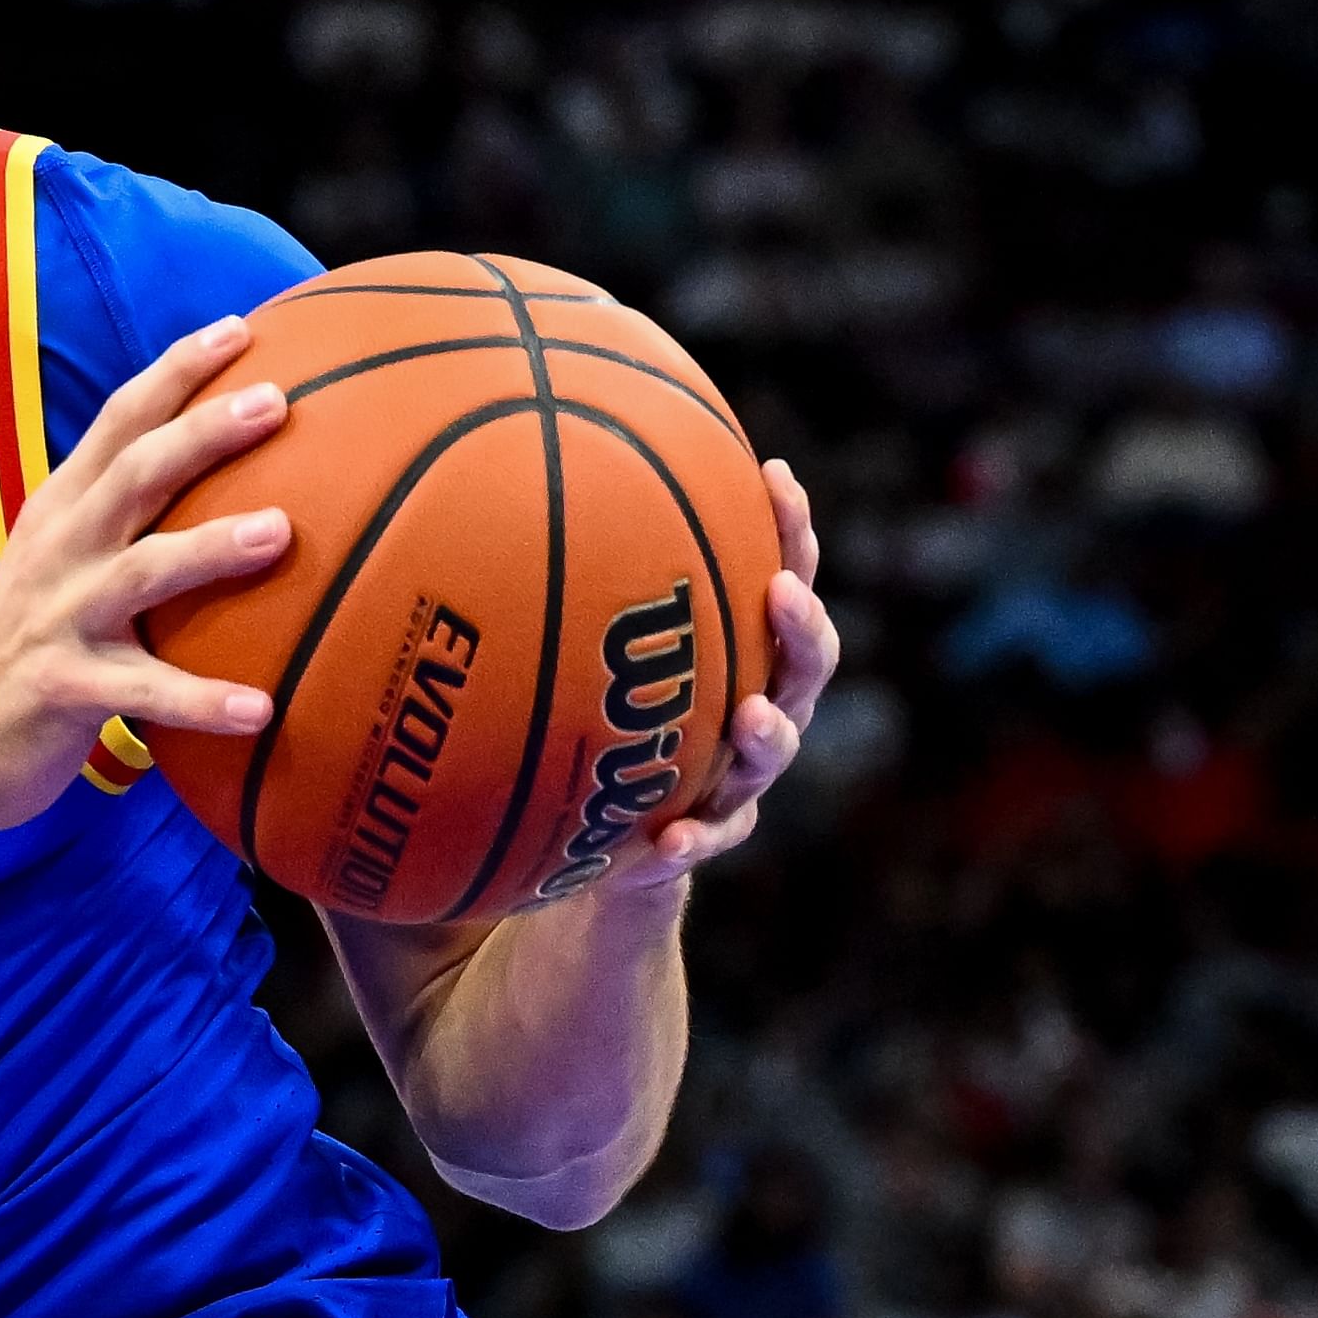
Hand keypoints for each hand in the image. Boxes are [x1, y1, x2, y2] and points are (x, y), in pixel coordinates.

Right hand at [0, 314, 291, 837]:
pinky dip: (200, 702)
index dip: (176, 372)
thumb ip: (115, 528)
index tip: (241, 329)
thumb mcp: (54, 572)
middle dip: (202, 432)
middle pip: (132, 474)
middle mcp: (57, 554)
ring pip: (140, 572)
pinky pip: (140, 694)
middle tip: (276, 402)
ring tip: (280, 533)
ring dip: (210, 549)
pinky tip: (261, 711)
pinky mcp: (59, 690)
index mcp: (58, 515)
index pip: (118, 423)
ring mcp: (55, 619)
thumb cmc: (19, 656)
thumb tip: (215, 492)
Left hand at [561, 459, 839, 903]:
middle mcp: (759, 705)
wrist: (609, 837)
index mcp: (743, 651)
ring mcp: (742, 775)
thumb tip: (513, 475)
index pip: (782, 578)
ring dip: (767, 733)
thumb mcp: (596, 653)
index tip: (775, 474)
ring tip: (750, 718)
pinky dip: (693, 840)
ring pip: (773, 750)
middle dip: (801, 626)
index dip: (788, 531)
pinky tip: (666, 842)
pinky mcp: (710, 835)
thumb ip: (580, 583)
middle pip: (805, 663)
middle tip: (780, 592)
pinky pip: (710, 840)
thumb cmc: (607, 719)